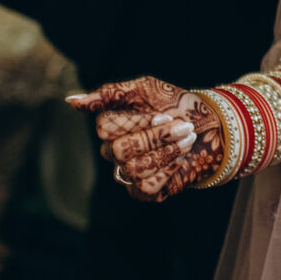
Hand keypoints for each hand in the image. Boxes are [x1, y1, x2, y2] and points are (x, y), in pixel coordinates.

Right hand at [66, 76, 223, 200]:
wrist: (208, 126)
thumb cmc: (173, 104)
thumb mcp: (145, 88)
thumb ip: (109, 93)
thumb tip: (71, 101)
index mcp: (110, 128)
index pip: (105, 129)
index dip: (137, 123)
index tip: (165, 116)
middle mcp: (114, 152)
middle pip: (120, 150)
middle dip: (157, 138)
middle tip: (184, 127)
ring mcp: (127, 172)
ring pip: (134, 169)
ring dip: (167, 152)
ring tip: (187, 140)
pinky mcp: (143, 190)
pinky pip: (145, 187)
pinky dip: (168, 171)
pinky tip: (180, 159)